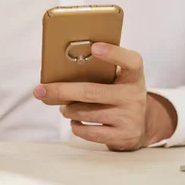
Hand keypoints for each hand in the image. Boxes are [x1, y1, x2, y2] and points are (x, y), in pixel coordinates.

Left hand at [33, 43, 176, 150]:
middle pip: (90, 91)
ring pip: (85, 113)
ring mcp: (129, 117)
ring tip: (64, 106)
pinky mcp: (122, 136)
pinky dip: (76, 125)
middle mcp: (134, 95)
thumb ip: (102, 70)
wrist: (143, 125)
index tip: (93, 47)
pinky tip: (76, 120)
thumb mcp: (120, 78)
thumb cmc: (120, 94)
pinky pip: (89, 132)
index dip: (112, 53)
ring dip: (68, 109)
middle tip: (41, 90)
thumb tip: (59, 72)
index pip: (130, 60)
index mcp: (134, 75)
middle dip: (61, 91)